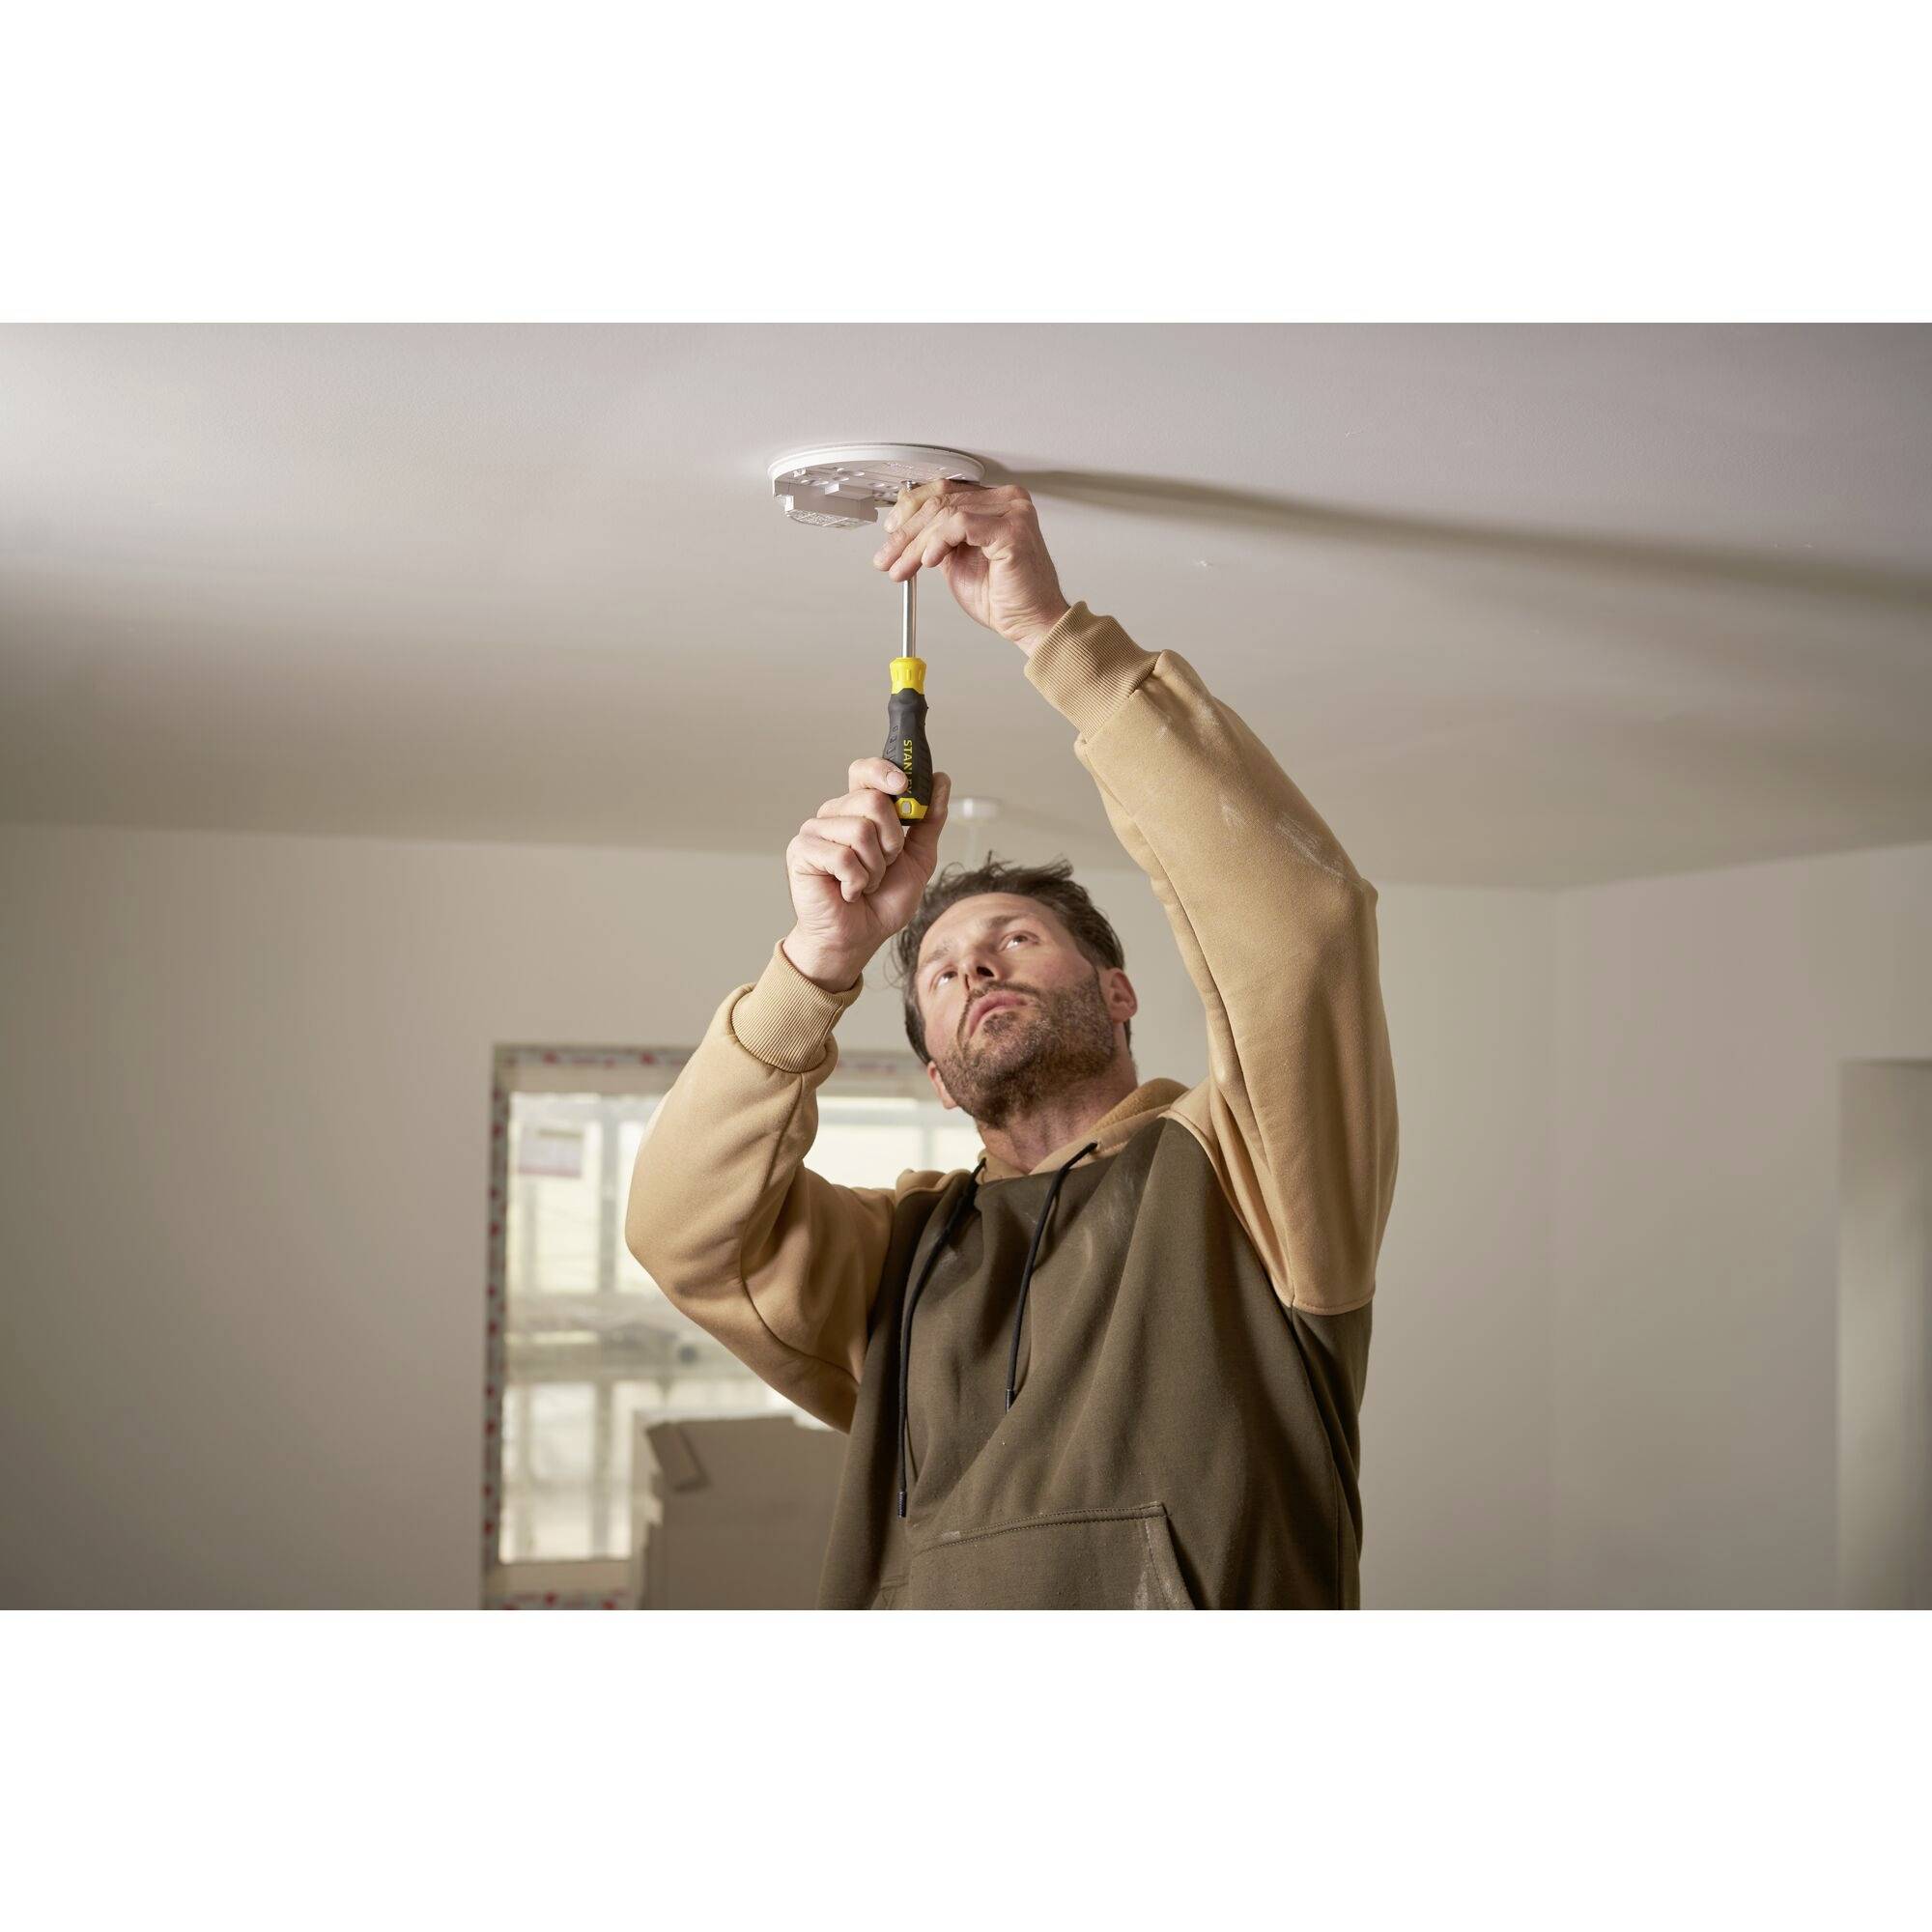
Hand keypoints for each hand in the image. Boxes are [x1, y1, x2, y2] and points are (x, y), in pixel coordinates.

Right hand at [782, 758, 951, 989]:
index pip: (865, 771)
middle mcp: (835, 814)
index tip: (904, 786)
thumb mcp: (918, 858)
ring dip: (875, 867)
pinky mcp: (801, 851)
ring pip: (860, 829)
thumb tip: (941, 779)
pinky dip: (856, 881)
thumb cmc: (883, 900)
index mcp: (859, 809)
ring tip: (865, 882)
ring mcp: (815, 831)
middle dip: (892, 840)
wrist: (859, 938)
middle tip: (885, 864)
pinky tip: (848, 892)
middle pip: (872, 799)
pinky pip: (842, 856)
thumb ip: (929, 820)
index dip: (885, 771)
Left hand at [873, 480, 1070, 653]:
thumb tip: (904, 526)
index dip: (911, 509)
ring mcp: (1012, 512)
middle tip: (887, 556)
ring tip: (902, 567)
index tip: (891, 531)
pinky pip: (960, 524)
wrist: (1031, 623)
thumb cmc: (1004, 597)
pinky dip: (938, 542)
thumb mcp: (957, 561)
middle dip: (906, 532)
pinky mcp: (1011, 529)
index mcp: (995, 503)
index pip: (945, 491)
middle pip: (941, 501)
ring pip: (945, 513)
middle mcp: (1006, 501)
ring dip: (915, 544)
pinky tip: (929, 560)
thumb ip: (937, 539)